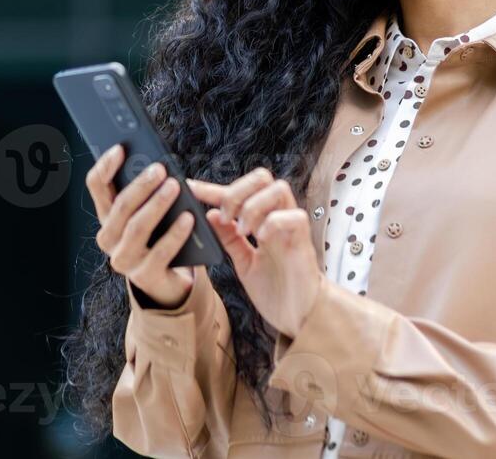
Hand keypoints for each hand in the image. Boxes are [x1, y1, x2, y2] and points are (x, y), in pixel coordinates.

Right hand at [86, 144, 196, 308]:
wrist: (169, 279)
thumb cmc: (159, 236)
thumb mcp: (148, 211)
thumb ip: (146, 192)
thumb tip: (156, 166)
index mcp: (106, 216)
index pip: (96, 186)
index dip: (105, 166)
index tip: (120, 148)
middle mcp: (109, 238)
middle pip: (120, 206)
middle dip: (141, 185)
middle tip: (160, 169)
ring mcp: (124, 260)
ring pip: (137, 227)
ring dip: (157, 204)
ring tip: (175, 188)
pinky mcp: (144, 276)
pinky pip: (161, 251)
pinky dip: (176, 233)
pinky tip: (189, 218)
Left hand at [186, 168, 323, 338]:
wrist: (299, 318)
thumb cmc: (276, 290)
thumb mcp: (243, 263)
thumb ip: (229, 239)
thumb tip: (210, 214)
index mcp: (262, 221)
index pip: (238, 194)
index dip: (212, 189)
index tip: (190, 189)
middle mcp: (278, 218)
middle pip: (262, 177)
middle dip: (237, 191)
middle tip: (225, 217)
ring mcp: (292, 228)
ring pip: (278, 188)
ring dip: (254, 205)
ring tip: (243, 230)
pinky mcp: (304, 241)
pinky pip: (293, 216)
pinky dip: (272, 222)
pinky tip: (261, 239)